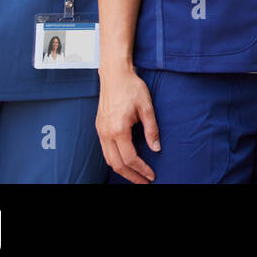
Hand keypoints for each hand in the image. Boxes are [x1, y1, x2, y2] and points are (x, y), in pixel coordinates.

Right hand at [96, 66, 159, 183]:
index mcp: (118, 130)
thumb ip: (151, 130)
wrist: (115, 75)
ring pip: (108, 159)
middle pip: (116, 164)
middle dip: (131, 176)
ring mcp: (100, 131)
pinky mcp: (100, 127)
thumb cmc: (132, 88)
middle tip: (144, 182)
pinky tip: (125, 161)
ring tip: (136, 175)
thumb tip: (156, 148)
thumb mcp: (147, 107)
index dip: (142, 169)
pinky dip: (115, 160)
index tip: (151, 175)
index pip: (130, 158)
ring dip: (122, 170)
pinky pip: (105, 150)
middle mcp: (106, 133)